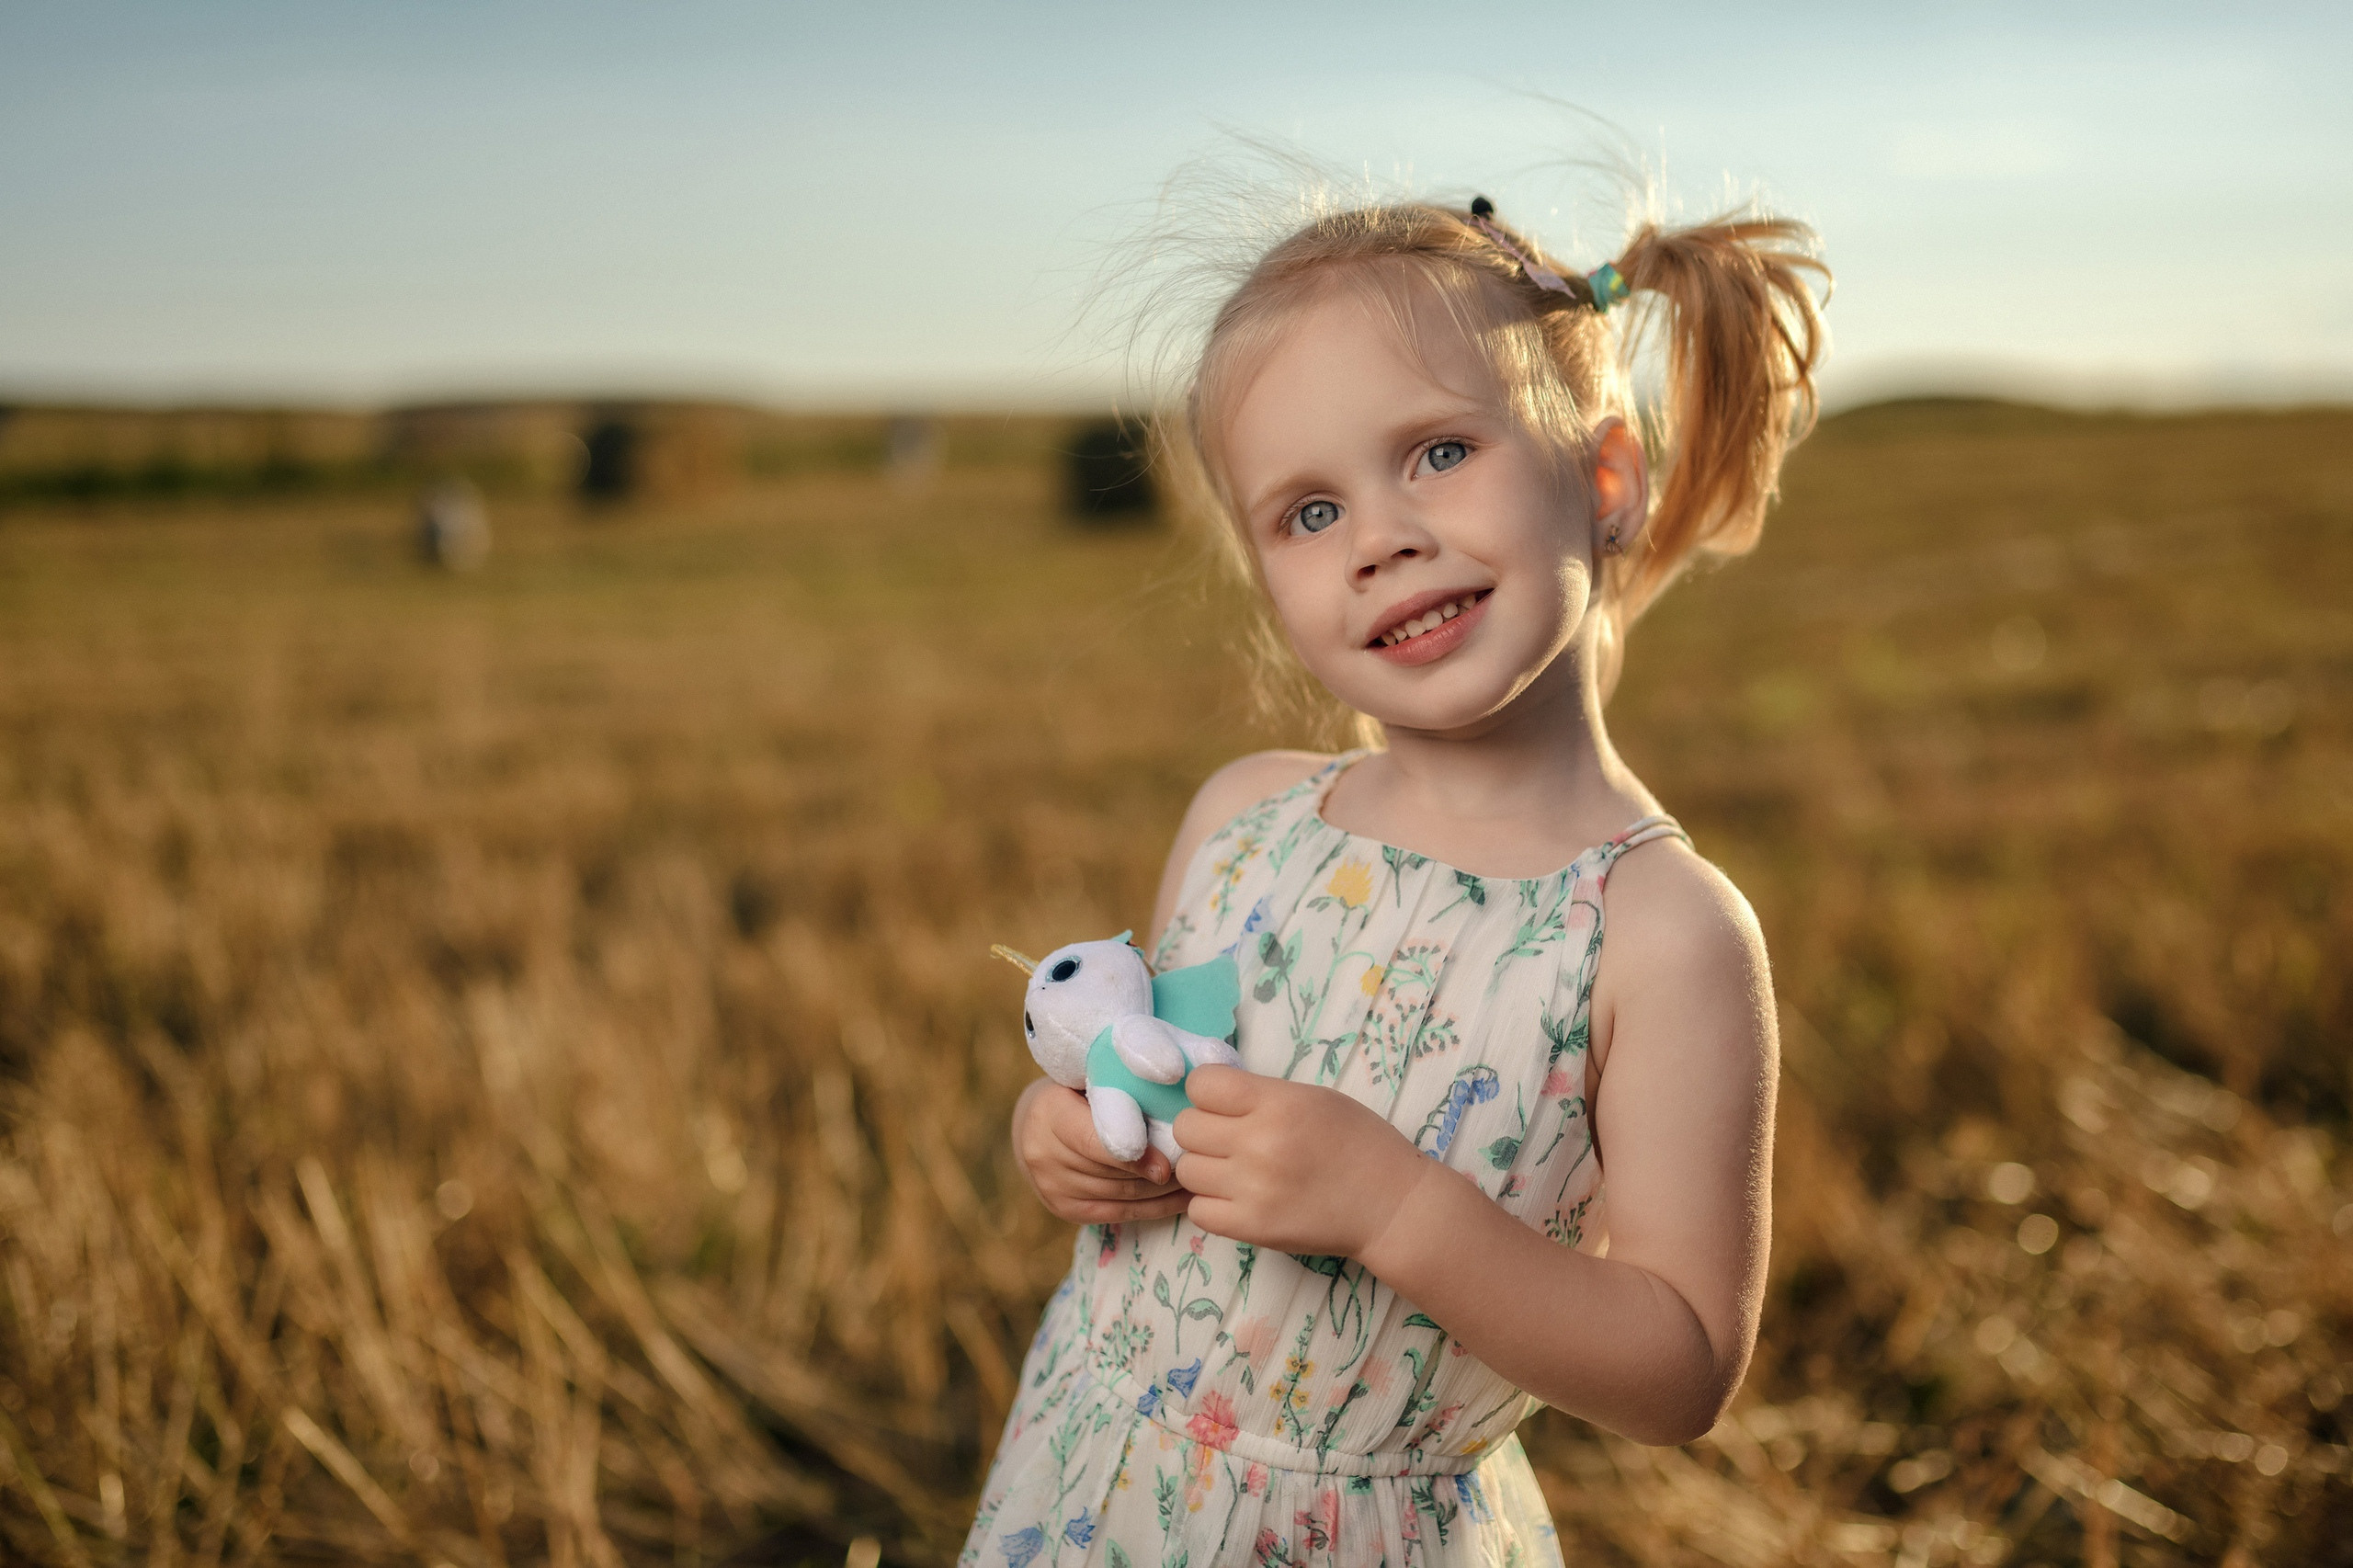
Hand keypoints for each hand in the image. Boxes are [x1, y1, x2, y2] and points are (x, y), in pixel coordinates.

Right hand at [1011, 1078, 1188, 1224]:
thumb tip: (1172, 1086)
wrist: (1035, 1126)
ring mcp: (1051, 1187)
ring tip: (1201, 1179)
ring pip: (1121, 1196)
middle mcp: (1043, 1154)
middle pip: (1112, 1173)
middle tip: (1201, 1166)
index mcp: (1049, 1113)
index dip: (1135, 1155)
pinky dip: (1157, 1207)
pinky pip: (1120, 1214)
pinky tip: (1185, 1197)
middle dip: (1160, 1172)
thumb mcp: (1092, 1077)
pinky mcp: (1065, 1210)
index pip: (1094, 1141)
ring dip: (1164, 1191)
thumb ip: (1122, 1086)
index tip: (1170, 1161)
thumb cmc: (1079, 1090)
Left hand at [1171, 1066, 1431, 1257]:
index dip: (1207, 1092)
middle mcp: (1259, 1143)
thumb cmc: (1359, 1143)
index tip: (1223, 1104)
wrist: (1391, 1205)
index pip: (1202, 1084)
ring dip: (1205, 1169)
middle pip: (1187, 1128)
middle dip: (1202, 1131)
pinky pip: (1199, 1211)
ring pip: (1187, 1171)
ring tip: (1234, 1172)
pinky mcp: (1251, 1228)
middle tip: (1228, 1140)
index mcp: (1278, 1103)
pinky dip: (1212, 1205)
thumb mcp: (1314, 1098)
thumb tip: (1212, 1094)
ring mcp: (1252, 1189)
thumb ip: (1262, 1095)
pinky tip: (1237, 1199)